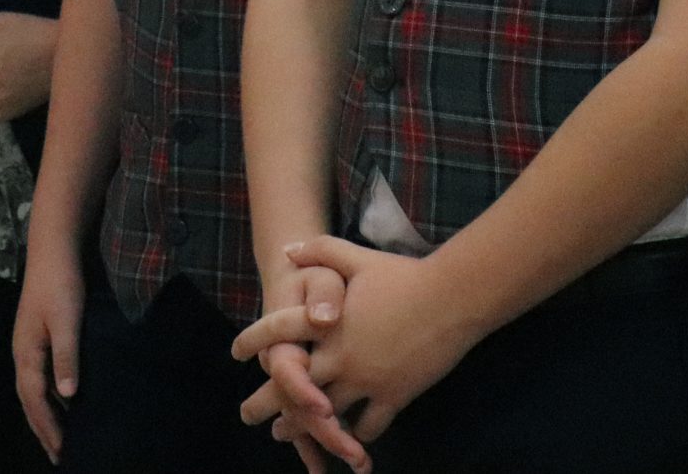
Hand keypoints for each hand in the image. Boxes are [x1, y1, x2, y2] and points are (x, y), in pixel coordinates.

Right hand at [12, 234, 84, 462]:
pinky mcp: (38, 336)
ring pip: (33, 389)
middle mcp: (22, 353)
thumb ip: (67, 356)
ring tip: (59, 437)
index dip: (48, 427)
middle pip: (29, 400)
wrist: (53, 249)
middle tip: (58, 456)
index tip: (62, 452)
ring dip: (45, 414)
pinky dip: (49, 396)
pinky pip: (40, 377)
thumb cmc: (61, 284)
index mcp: (26, 352)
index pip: (35, 400)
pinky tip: (64, 400)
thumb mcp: (67, 320)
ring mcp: (28, 344)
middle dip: (43, 429)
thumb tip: (68, 396)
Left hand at [237, 238, 475, 464]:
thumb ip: (319, 250)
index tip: (235, 352)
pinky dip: (354, 434)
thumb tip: (287, 250)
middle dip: (266, 404)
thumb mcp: (356, 256)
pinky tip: (345, 437)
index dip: (254, 341)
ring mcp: (366, 379)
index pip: (279, 331)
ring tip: (285, 435)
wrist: (452, 298)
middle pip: (292, 386)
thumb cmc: (403, 275)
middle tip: (248, 415)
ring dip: (301, 427)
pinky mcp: (394, 396)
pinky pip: (368, 425)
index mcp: (326, 321)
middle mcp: (340, 355)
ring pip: (324, 414)